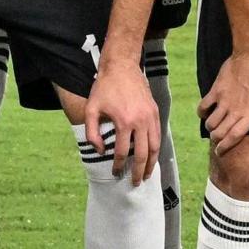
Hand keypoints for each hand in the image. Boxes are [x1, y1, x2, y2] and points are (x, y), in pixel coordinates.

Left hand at [84, 55, 159, 183]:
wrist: (122, 66)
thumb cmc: (104, 87)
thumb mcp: (91, 109)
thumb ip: (92, 132)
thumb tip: (100, 151)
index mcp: (124, 122)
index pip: (122, 152)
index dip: (119, 166)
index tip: (116, 174)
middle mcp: (140, 121)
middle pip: (143, 154)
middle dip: (140, 171)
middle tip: (136, 183)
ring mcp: (150, 117)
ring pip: (155, 146)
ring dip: (152, 163)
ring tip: (148, 174)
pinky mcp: (155, 112)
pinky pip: (158, 135)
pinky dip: (156, 149)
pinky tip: (152, 156)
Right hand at [199, 47, 248, 154]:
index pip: (234, 137)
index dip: (226, 147)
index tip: (220, 152)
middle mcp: (235, 111)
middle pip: (219, 133)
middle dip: (216, 139)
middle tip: (217, 139)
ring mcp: (224, 101)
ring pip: (210, 122)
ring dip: (210, 127)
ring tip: (213, 126)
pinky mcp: (216, 90)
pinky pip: (203, 106)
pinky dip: (202, 112)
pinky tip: (205, 113)